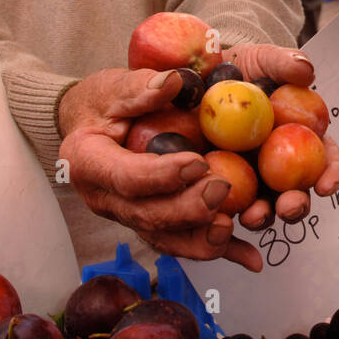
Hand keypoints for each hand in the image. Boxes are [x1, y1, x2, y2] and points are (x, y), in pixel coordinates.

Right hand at [57, 68, 265, 270]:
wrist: (89, 127)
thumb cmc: (98, 104)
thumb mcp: (111, 88)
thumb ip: (139, 88)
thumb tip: (174, 81)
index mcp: (89, 164)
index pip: (125, 178)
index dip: (161, 176)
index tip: (196, 162)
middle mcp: (106, 199)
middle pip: (147, 215)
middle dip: (187, 208)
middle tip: (222, 189)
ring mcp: (129, 216)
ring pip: (166, 238)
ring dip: (201, 240)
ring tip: (231, 230)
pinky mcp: (152, 222)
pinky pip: (184, 241)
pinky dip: (218, 250)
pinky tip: (249, 257)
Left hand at [220, 43, 338, 230]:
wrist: (198, 75)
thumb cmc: (240, 68)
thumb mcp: (262, 59)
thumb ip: (284, 63)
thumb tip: (307, 71)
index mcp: (301, 138)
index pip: (325, 158)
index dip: (331, 173)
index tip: (327, 185)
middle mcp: (279, 165)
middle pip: (296, 192)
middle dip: (297, 206)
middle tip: (289, 206)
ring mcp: (248, 178)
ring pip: (262, 207)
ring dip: (262, 217)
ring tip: (254, 217)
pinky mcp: (215, 183)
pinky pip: (221, 203)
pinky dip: (223, 214)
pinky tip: (218, 215)